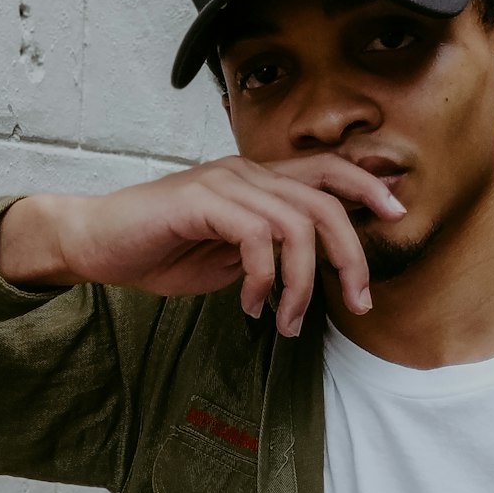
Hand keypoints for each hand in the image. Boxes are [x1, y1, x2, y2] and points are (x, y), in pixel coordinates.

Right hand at [0, 154, 406, 334]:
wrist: (96, 244)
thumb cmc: (161, 251)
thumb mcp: (231, 254)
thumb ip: (271, 252)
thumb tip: (315, 271)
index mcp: (258, 181)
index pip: (328, 170)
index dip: (367, 186)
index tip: (397, 215)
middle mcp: (246, 172)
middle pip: (325, 202)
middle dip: (352, 256)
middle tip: (358, 302)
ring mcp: (223, 183)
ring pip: (296, 226)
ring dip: (303, 284)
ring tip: (288, 322)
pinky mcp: (200, 202)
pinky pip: (256, 238)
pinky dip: (263, 280)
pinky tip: (251, 305)